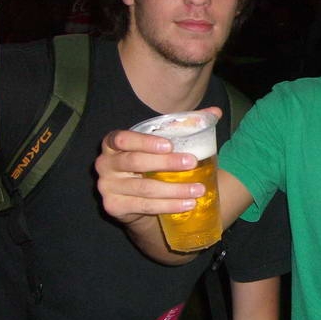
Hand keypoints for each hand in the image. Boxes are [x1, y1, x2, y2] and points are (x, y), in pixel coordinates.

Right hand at [95, 105, 223, 225]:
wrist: (136, 201)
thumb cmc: (151, 165)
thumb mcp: (163, 145)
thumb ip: (186, 126)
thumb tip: (215, 112)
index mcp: (113, 143)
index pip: (122, 139)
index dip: (144, 142)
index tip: (169, 145)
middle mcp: (105, 164)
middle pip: (134, 162)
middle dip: (166, 163)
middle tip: (192, 163)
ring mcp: (107, 187)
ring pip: (144, 188)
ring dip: (174, 190)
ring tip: (198, 189)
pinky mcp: (114, 207)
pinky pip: (145, 206)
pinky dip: (169, 206)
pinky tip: (187, 204)